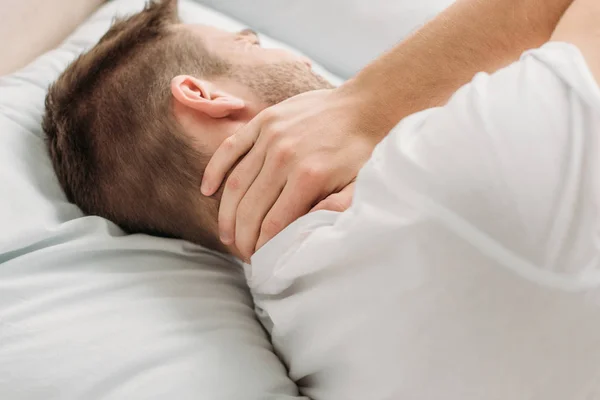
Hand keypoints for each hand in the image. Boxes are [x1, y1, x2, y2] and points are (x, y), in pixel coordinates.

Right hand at [201, 87, 378, 258]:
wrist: (366, 106)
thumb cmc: (364, 151)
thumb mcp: (361, 187)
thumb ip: (336, 211)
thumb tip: (305, 233)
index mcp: (308, 177)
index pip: (273, 224)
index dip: (262, 246)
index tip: (260, 260)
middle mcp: (284, 157)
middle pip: (250, 208)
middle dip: (242, 237)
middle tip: (242, 252)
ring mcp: (270, 136)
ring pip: (236, 184)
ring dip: (227, 214)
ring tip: (227, 234)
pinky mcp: (263, 121)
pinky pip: (230, 148)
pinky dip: (215, 170)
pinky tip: (207, 190)